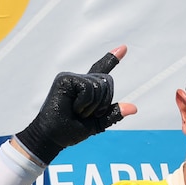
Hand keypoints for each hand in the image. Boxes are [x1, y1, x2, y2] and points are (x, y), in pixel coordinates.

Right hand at [16, 46, 137, 163]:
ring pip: (99, 85)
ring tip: (78, 112)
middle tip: (85, 114)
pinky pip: (88, 88)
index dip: (112, 59)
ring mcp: (71, 77)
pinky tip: (74, 108)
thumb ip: (113, 114)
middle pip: (107, 81)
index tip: (124, 48)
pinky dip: (85, 102)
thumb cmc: (70, 131)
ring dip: (93, 105)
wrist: (51, 137)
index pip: (101, 71)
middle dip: (103, 102)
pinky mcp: (65, 78)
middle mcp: (79, 80)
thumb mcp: (97, 123)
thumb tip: (134, 108)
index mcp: (87, 89)